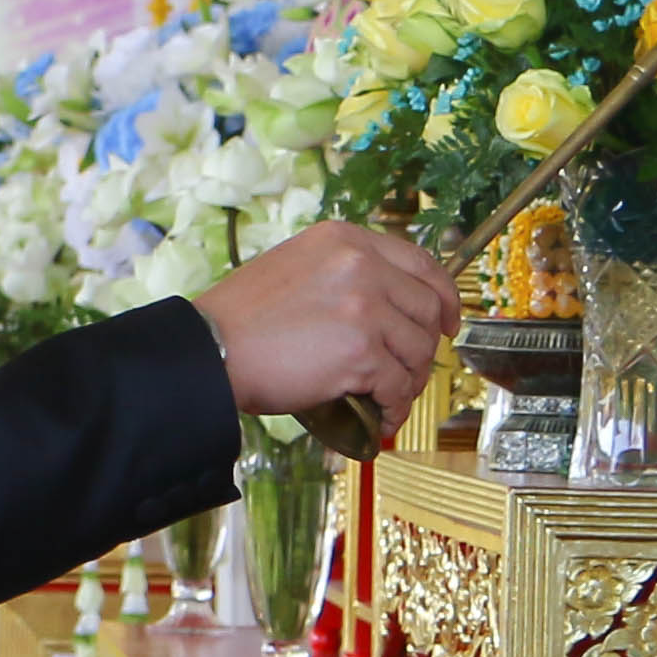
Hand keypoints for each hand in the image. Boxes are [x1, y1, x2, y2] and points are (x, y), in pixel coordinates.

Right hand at [196, 224, 454, 424]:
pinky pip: (397, 385)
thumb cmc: (242, 317)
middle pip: (426, 310)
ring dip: (407, 382)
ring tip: (387, 398)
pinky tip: (380, 417)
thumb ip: (344, 273)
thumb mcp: (297, 266)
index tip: (446, 320)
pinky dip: (393, 407)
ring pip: (416, 352)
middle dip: (425, 347)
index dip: (442, 296)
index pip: (420, 263)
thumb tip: (386, 307)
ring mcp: (365, 309)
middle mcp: (361, 266)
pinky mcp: (361, 353)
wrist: (210, 349)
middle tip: (412, 369)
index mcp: (346, 239)